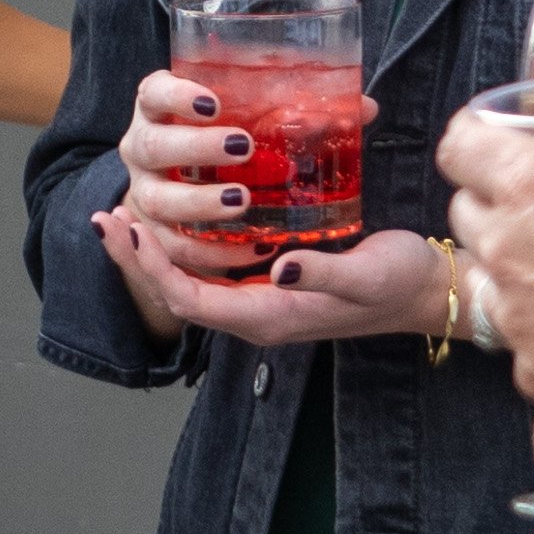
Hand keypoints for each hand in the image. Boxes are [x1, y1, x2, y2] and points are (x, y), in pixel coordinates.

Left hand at [95, 211, 452, 350]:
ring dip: (153, 254)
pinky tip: (174, 218)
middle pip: (178, 294)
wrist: (429, 291)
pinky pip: (212, 272)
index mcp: (271, 317)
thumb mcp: (368, 274)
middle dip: (137, 260)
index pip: (191, 300)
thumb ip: (324, 274)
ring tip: (123, 216)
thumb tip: (280, 267)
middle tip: (105, 217)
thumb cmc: (401, 282)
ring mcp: (262, 300)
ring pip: (190, 282)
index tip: (129, 230)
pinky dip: (183, 248)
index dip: (154, 269)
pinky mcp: (272, 283)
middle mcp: (258, 314)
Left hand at [449, 78, 533, 400]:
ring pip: (482, 274)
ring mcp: (511, 312)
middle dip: (495, 198)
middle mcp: (505, 245)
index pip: (459, 142)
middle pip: (465, 207)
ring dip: (511, 263)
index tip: (502, 135)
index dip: (475, 134)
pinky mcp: (530, 366)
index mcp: (531, 183)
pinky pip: (518, 341)